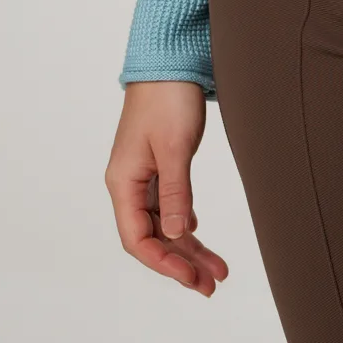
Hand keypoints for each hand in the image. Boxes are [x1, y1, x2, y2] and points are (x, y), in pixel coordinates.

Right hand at [106, 81, 229, 296]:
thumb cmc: (168, 97)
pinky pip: (169, 204)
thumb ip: (176, 192)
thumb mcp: (175, 147)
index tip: (192, 278)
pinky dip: (186, 222)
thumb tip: (180, 236)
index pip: (138, 239)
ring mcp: (143, 174)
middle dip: (181, 263)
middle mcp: (129, 183)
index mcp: (123, 182)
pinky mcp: (159, 163)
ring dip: (188, 247)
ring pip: (164, 223)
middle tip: (212, 284)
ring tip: (218, 270)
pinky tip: (199, 236)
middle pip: (152, 237)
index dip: (164, 263)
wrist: (169, 58)